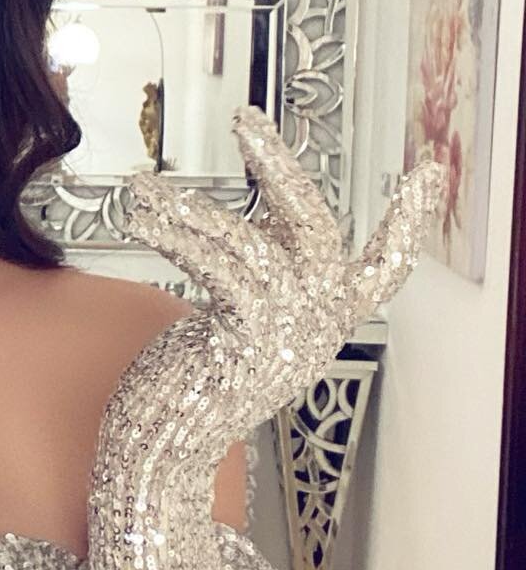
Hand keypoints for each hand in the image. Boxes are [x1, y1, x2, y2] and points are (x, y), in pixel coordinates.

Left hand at [106, 106, 444, 463]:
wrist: (162, 448)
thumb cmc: (190, 383)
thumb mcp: (236, 318)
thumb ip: (259, 270)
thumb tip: (260, 209)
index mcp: (323, 323)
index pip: (381, 270)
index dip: (407, 222)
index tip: (429, 172)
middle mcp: (317, 329)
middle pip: (317, 233)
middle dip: (282, 170)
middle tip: (247, 121)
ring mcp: (288, 337)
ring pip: (248, 246)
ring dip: (189, 210)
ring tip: (139, 188)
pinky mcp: (248, 341)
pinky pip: (216, 265)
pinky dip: (174, 233)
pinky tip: (139, 216)